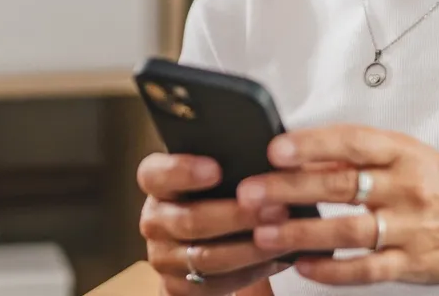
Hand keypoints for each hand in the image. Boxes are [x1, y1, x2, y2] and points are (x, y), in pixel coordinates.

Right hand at [137, 153, 292, 293]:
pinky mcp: (177, 286)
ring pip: (207, 256)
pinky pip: (215, 283)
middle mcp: (154, 220)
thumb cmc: (216, 198)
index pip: (155, 174)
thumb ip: (234, 165)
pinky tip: (276, 258)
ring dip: (250, 248)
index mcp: (158, 185)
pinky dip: (250, 272)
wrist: (202, 246)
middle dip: (237, 216)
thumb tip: (277, 156)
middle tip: (275, 207)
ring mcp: (163, 256)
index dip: (182, 171)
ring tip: (284, 235)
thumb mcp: (219, 177)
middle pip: (190, 220)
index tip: (215, 169)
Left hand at [237, 125, 438, 287]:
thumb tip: (301, 152)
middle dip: (289, 189)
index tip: (275, 148)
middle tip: (250, 192)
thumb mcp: (412, 158)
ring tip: (264, 233)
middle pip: (341, 186)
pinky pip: (366, 269)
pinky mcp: (412, 264)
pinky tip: (302, 266)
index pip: (354, 143)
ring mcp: (411, 228)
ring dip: (302, 232)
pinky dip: (332, 270)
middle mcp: (408, 187)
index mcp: (406, 153)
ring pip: (348, 231)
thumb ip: (363, 156)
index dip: (312, 144)